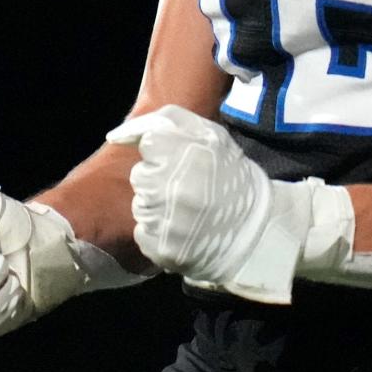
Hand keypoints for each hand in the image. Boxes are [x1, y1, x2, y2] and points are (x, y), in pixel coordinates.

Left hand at [107, 106, 353, 304]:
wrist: (256, 229)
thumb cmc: (230, 175)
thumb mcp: (209, 134)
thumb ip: (164, 122)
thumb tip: (115, 135)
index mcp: (182, 153)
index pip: (148, 146)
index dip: (165, 152)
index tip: (183, 161)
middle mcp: (168, 187)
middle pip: (141, 176)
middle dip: (159, 179)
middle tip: (186, 186)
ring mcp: (164, 220)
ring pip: (140, 205)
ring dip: (158, 205)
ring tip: (186, 209)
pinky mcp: (161, 249)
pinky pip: (144, 233)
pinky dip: (158, 231)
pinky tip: (182, 228)